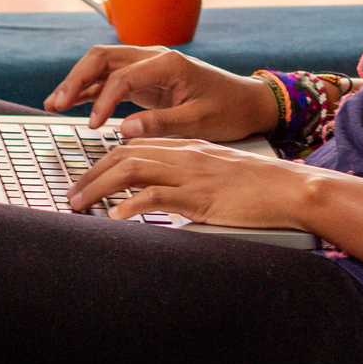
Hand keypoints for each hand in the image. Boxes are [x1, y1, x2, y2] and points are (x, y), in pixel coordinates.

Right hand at [42, 46, 279, 139]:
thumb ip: (162, 124)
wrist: (248, 103)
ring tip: (53, 104)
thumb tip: (124, 130)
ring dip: (78, 82)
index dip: (102, 101)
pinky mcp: (147, 80)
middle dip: (76, 79)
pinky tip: (72, 104)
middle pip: (103, 58)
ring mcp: (149, 67)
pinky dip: (92, 90)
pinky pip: (112, 79)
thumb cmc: (229, 110)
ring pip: (103, 66)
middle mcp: (155, 58)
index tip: (92, 126)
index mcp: (169, 63)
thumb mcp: (200, 121)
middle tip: (56, 103)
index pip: (122, 76)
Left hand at [68, 137, 329, 228]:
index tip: (85, 180)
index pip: (135, 146)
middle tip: (71, 196)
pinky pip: (156, 197)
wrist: (291, 188)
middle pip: (125, 155)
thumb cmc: (260, 186)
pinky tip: (115, 218)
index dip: (104, 162)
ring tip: (79, 205)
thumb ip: (191, 177)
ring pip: (132, 171)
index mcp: (189, 147)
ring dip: (99, 188)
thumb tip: (164, 195)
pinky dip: (130, 206)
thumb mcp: (219, 174)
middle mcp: (185, 155)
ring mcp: (191, 175)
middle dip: (91, 174)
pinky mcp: (199, 197)